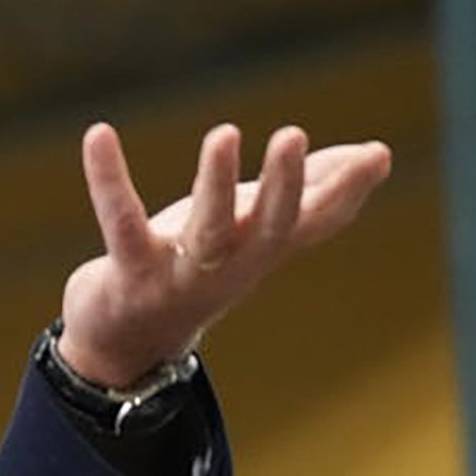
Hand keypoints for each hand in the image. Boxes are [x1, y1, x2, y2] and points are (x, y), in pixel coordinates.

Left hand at [57, 121, 391, 386]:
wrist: (127, 340)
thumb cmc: (200, 267)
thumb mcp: (254, 225)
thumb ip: (312, 191)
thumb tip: (377, 155)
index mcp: (263, 249)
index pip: (315, 223)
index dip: (346, 192)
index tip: (376, 154)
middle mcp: (230, 266)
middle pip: (268, 229)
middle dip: (284, 185)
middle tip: (294, 134)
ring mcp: (180, 274)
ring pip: (207, 231)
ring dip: (216, 183)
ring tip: (225, 134)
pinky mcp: (129, 273)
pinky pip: (119, 222)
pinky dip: (108, 178)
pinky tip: (98, 134)